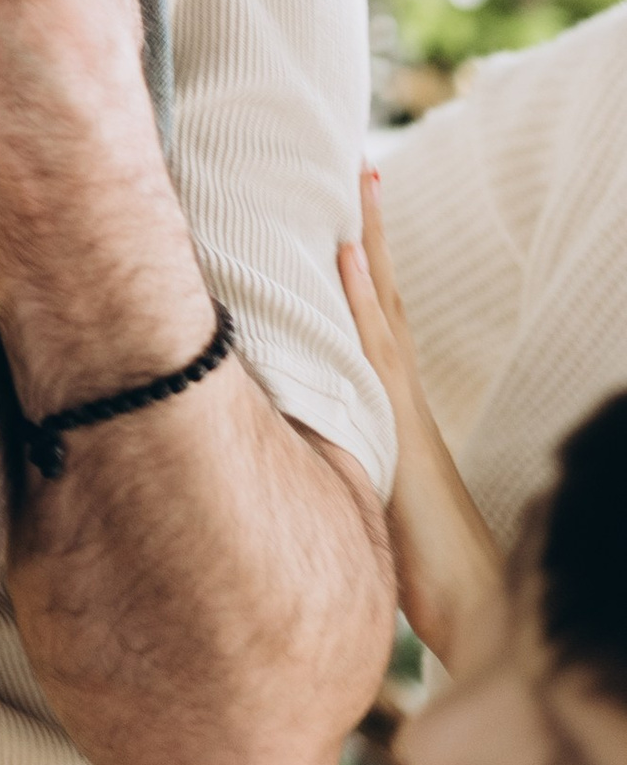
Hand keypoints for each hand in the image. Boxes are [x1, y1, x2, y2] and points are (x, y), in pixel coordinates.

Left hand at [340, 162, 504, 674]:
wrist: (468, 604)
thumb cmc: (416, 562)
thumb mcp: (361, 492)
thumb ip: (338, 462)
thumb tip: (296, 452)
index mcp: (388, 400)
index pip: (374, 315)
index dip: (359, 261)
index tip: (345, 204)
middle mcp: (398, 389)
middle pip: (381, 290)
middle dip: (367, 228)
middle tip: (357, 159)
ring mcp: (401, 400)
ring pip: (381, 303)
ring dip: (366, 240)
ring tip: (357, 175)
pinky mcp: (398, 422)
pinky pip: (376, 345)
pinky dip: (361, 299)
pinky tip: (342, 256)